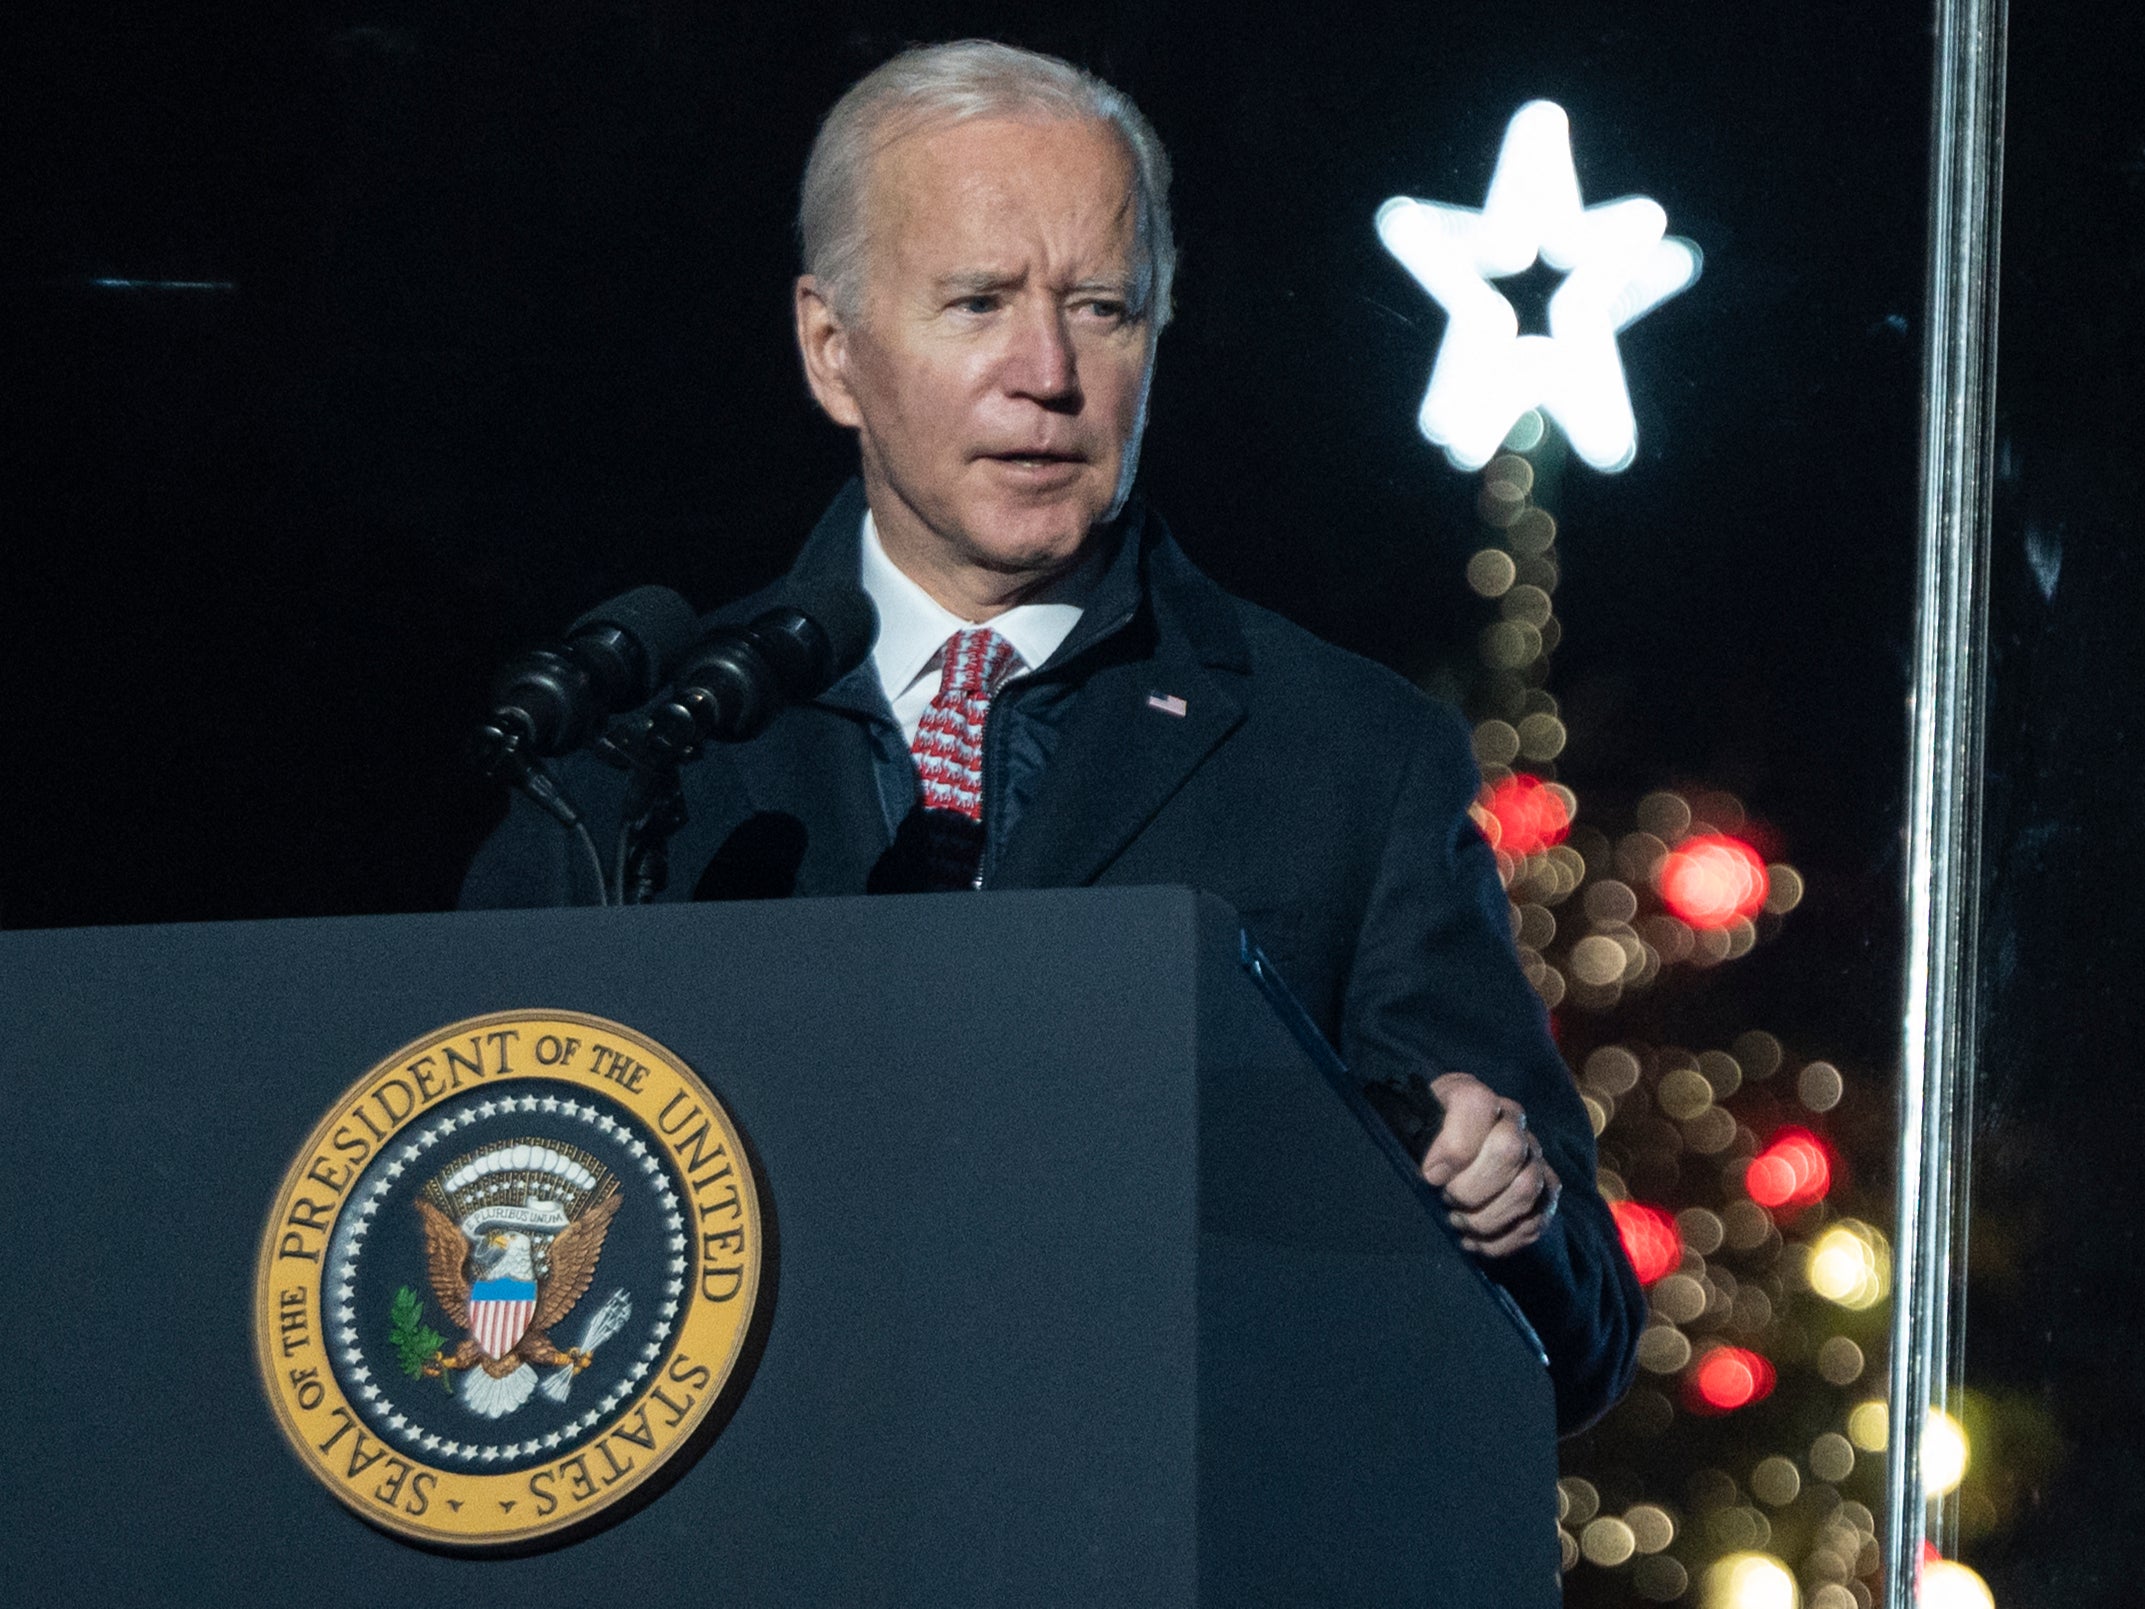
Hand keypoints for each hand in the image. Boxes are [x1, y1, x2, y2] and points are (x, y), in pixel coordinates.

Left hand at [1418, 1071, 1560, 1257]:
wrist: (1442, 1156)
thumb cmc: (1420, 1141)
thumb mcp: (1406, 1125)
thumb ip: (1413, 1134)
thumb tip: (1434, 1174)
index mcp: (1472, 1095)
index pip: (1476, 1105)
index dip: (1455, 1146)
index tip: (1430, 1175)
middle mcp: (1512, 1121)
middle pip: (1509, 1150)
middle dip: (1471, 1188)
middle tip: (1447, 1200)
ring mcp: (1534, 1156)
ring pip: (1526, 1190)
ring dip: (1485, 1219)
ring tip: (1458, 1222)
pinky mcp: (1546, 1193)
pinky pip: (1534, 1221)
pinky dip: (1500, 1241)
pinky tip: (1474, 1241)